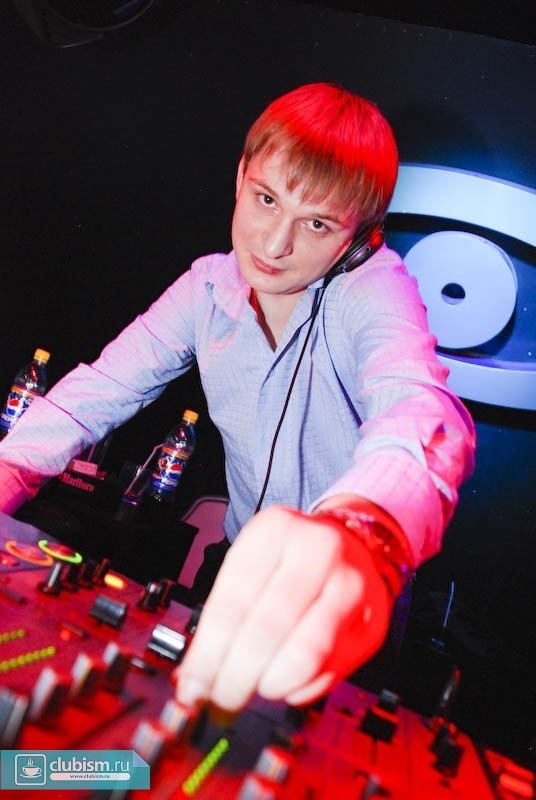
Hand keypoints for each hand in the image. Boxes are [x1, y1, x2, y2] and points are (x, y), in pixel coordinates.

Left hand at [173, 504, 392, 710]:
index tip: (192, 686)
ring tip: (258, 686)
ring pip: (305, 654)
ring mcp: (351, 586)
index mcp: (275, 530)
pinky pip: (330, 671)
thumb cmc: (291, 557)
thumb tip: (193, 676)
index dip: (209, 652)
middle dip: (237, 676)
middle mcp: (318, 550)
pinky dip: (301, 688)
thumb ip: (221, 615)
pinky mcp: (373, 622)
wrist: (355, 542)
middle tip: (221, 699)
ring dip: (271, 684)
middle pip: (268, 629)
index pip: (233, 600)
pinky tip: (289, 681)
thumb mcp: (252, 563)